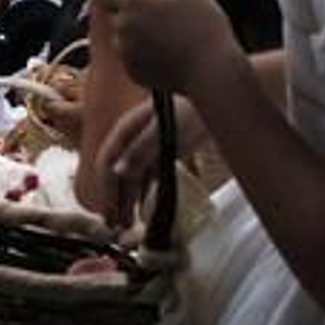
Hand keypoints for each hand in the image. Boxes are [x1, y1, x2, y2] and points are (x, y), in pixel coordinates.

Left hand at [90, 0, 245, 98]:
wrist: (212, 72)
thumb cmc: (203, 26)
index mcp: (132, 2)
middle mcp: (122, 26)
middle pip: (118, 16)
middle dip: (136, 15)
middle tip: (166, 21)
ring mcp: (125, 51)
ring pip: (126, 38)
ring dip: (141, 36)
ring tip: (172, 40)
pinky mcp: (132, 71)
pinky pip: (135, 58)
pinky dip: (147, 56)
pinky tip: (170, 56)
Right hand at [93, 93, 209, 227]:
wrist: (219, 97)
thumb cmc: (191, 109)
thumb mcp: (165, 129)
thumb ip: (141, 149)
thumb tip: (118, 172)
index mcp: (125, 129)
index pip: (107, 162)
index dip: (106, 189)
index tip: (109, 214)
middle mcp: (132, 139)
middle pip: (116, 172)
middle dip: (113, 200)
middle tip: (116, 227)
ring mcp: (147, 146)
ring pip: (130, 177)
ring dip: (126, 200)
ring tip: (127, 224)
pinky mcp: (162, 152)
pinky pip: (146, 177)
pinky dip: (142, 194)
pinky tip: (143, 210)